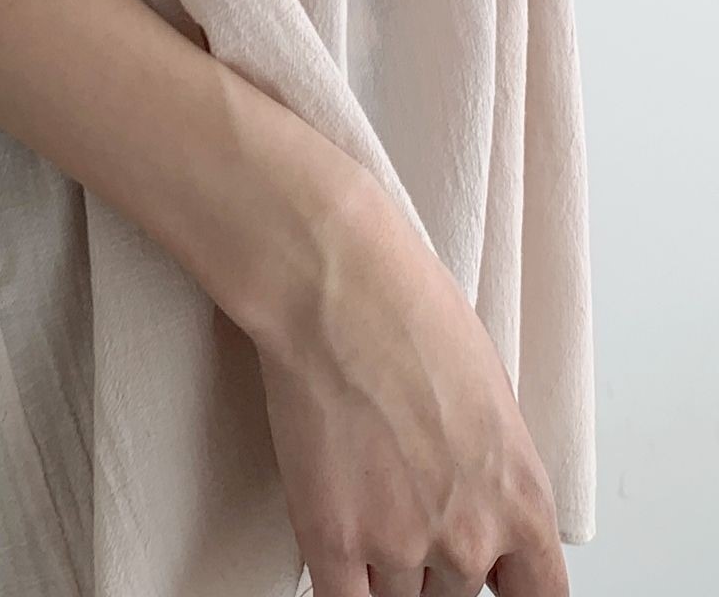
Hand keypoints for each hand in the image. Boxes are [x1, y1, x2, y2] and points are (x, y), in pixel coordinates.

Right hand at [254, 172, 568, 596]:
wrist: (341, 288)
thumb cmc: (413, 313)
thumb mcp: (492, 394)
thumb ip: (493, 472)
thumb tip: (479, 498)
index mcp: (522, 500)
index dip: (508, 589)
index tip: (488, 581)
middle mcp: (469, 538)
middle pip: (456, 592)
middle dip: (433, 556)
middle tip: (405, 501)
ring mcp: (400, 545)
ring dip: (383, 560)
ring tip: (363, 496)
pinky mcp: (333, 539)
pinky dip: (343, 586)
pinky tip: (337, 555)